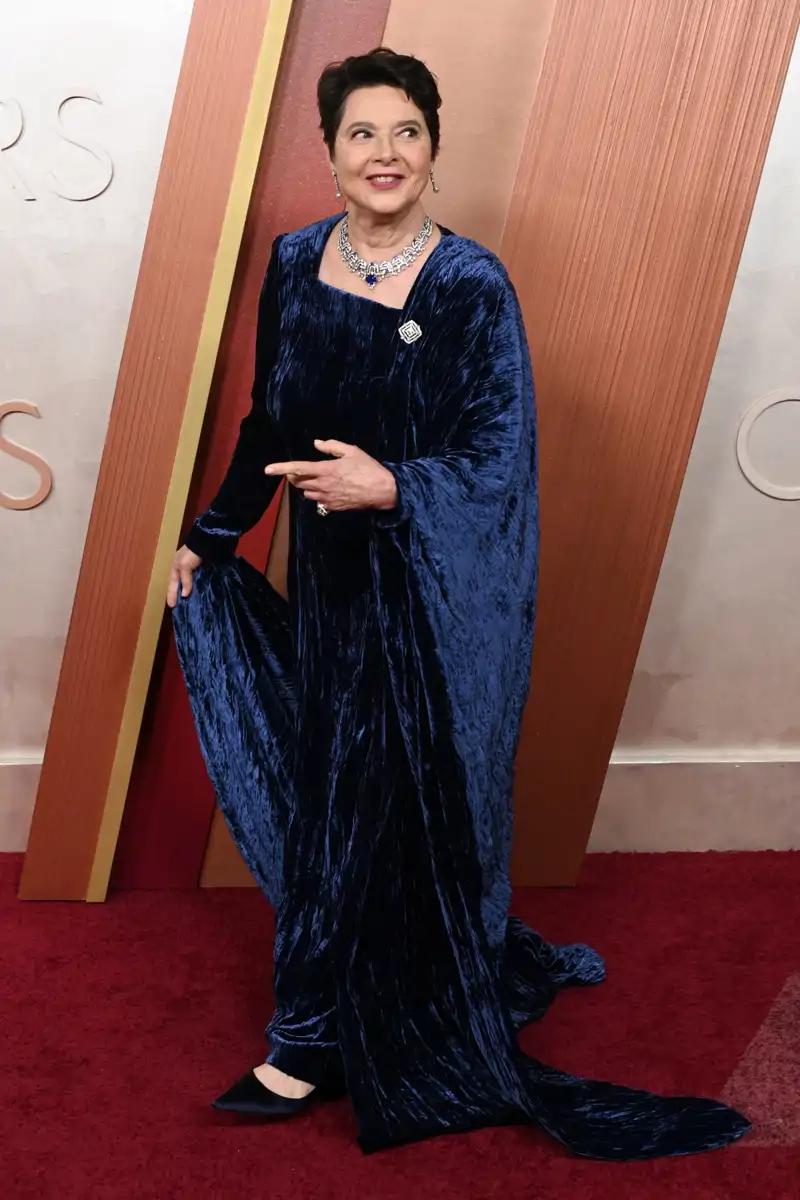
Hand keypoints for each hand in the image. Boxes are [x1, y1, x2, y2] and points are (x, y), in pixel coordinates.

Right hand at [166, 545, 201, 608]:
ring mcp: (193, 570)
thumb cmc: (191, 553)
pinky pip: (199, 582)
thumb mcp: (184, 566)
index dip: (171, 595)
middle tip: (180, 608)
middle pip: (179, 585)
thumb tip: (184, 595)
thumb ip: (185, 580)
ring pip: (189, 584)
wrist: (206, 542)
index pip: (172, 585)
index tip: (171, 607)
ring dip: (189, 593)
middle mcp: (183, 570)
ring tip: (191, 604)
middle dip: (179, 595)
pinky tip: (200, 595)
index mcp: (175, 568)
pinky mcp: (203, 570)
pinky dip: (198, 588)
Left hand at [265, 439, 396, 512]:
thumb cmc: (369, 468)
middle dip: (294, 476)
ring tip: (318, 479)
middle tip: (299, 470)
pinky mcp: (333, 507)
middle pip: (298, 483)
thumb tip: (317, 443)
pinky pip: (318, 501)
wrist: (383, 491)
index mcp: (326, 469)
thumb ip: (332, 446)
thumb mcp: (352, 451)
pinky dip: (318, 495)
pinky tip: (330, 489)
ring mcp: (327, 498)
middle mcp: (323, 485)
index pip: (298, 469)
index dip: (281, 468)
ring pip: (306, 493)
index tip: (267, 470)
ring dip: (306, 486)